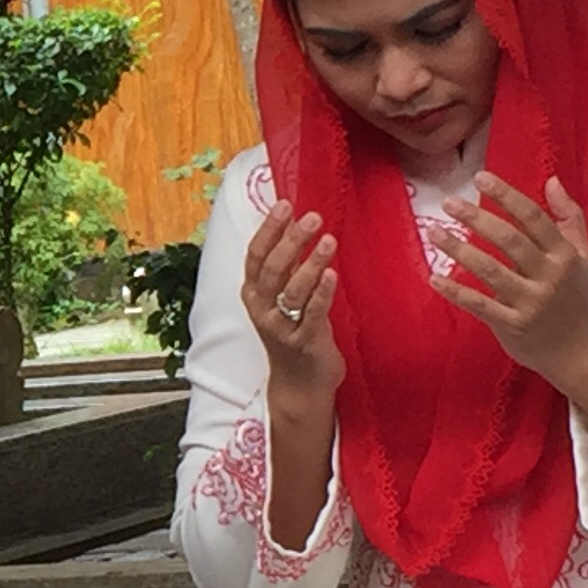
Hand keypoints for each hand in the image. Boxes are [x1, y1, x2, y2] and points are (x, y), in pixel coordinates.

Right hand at [242, 198, 343, 403]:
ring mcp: (281, 327)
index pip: (255, 255)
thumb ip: (286, 267)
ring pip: (292, 290)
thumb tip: (295, 223)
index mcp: (254, 294)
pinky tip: (332, 274)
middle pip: (272, 269)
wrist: (300, 383)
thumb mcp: (282, 298)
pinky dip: (322, 293)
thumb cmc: (295, 332)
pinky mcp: (304, 342)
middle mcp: (262, 309)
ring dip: (310, 263)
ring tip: (328, 241)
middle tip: (313, 218)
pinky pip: (312, 314)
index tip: (285, 205)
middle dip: (291, 240)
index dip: (269, 229)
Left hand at [436, 172, 587, 409]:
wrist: (583, 353)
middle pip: (510, 241)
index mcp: (565, 255)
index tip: (481, 178)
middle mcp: (549, 276)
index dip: (507, 196)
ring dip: (460, 250)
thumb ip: (569, 217)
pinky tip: (434, 278)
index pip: (534, 218)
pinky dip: (456, 291)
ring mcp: (530, 302)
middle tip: (450, 203)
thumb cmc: (576, 298)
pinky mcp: (512, 325)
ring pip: (491, 271)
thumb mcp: (582, 256)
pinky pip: (480, 305)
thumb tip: (552, 180)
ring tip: (435, 232)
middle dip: (478, 218)